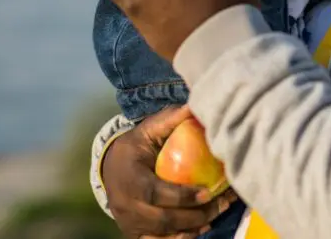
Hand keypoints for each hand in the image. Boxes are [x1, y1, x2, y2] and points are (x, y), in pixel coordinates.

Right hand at [102, 105, 237, 237]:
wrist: (109, 167)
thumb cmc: (136, 146)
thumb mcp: (148, 130)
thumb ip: (170, 120)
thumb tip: (195, 104)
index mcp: (130, 180)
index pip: (155, 193)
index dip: (182, 196)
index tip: (208, 192)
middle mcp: (126, 205)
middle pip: (162, 219)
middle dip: (194, 215)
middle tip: (221, 205)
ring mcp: (129, 223)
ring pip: (162, 235)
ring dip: (191, 229)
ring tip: (215, 216)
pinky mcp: (134, 234)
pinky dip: (180, 238)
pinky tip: (200, 228)